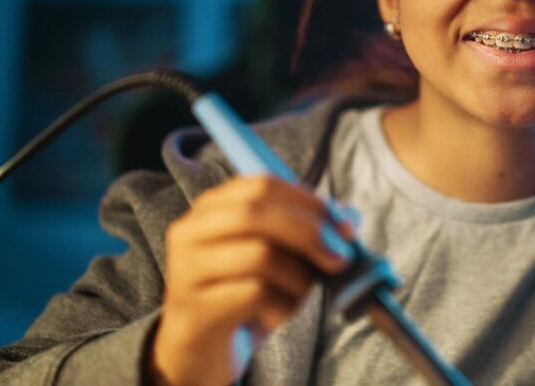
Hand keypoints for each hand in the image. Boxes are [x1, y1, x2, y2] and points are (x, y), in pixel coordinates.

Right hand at [148, 175, 357, 385]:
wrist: (200, 350)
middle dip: (310, 233)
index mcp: (212, 207)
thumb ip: (309, 231)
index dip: (310, 202)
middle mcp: (191, 230)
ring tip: (299, 295)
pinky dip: (282, 306)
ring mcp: (186, 269)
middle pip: (258, 212)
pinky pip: (255, 294)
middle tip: (339, 259)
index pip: (264, 185)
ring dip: (298, 277)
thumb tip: (348, 216)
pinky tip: (277, 316)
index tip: (345, 227)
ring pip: (260, 254)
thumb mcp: (278, 257)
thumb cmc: (244, 295)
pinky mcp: (195, 307)